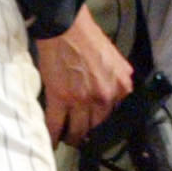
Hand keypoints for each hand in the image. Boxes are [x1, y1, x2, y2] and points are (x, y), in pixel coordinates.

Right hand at [36, 8, 133, 143]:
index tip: (98, 130)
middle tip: (81, 137)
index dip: (105, 125)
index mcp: (120, 88)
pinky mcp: (60, 98)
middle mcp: (104, 97)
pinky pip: (56, 125)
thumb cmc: (90, 39)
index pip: (115, 117)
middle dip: (88, 135)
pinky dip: (53, 136)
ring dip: (72, 138)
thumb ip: (120, 80)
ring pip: (77, 131)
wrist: (66, 28)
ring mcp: (81, 100)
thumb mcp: (116, 60)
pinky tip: (51, 142)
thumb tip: (120, 94)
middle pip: (96, 127)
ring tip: (67, 140)